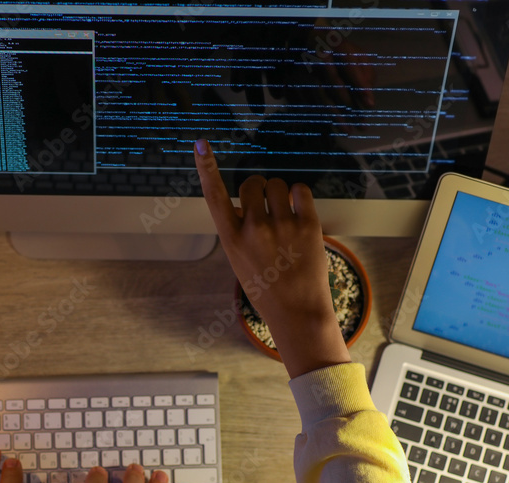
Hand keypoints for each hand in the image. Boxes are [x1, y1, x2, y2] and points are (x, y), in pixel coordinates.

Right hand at [194, 139, 350, 377]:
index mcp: (231, 239)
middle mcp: (254, 229)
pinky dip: (299, 196)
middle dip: (259, 189)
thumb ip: (241, 229)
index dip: (206, 167)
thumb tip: (250, 200)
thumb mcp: (241, 260)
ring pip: (277, 184)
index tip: (201, 144)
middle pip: (253, 183)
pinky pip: (300, 190)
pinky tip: (298, 213)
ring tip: (284, 218)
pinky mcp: (307, 224)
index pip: (214, 196)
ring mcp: (281, 225)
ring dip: (280, 194)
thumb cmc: (267, 287)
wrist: (297, 311)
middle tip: (266, 210)